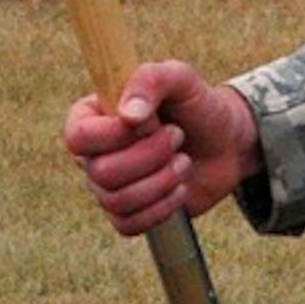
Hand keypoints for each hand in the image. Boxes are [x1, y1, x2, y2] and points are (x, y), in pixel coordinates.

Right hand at [63, 61, 261, 233]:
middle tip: (178, 137)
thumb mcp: (180, 79)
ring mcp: (109, 186)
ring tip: (184, 161)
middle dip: (150, 157)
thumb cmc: (197, 105)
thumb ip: (151, 81)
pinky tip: (180, 187)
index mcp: (93, 116)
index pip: (78, 136)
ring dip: (162, 181)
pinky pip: (129, 224)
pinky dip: (162, 208)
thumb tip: (128, 115)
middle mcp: (94, 153)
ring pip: (116, 201)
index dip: (113, 136)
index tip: (151, 122)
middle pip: (101, 172)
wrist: (226, 142)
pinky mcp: (129, 213)